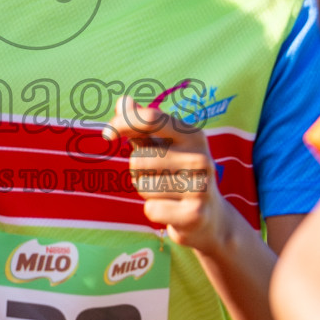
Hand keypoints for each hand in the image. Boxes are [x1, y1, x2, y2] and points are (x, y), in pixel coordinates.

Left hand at [104, 96, 236, 256]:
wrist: (211, 218)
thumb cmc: (178, 175)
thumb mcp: (164, 146)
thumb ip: (142, 125)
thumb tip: (123, 101)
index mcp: (193, 135)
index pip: (151, 119)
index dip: (122, 124)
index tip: (108, 135)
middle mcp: (200, 158)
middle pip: (138, 159)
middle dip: (138, 171)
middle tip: (157, 177)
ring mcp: (201, 187)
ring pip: (143, 186)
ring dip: (146, 192)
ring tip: (167, 193)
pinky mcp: (195, 214)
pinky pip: (151, 209)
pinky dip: (154, 211)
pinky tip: (172, 211)